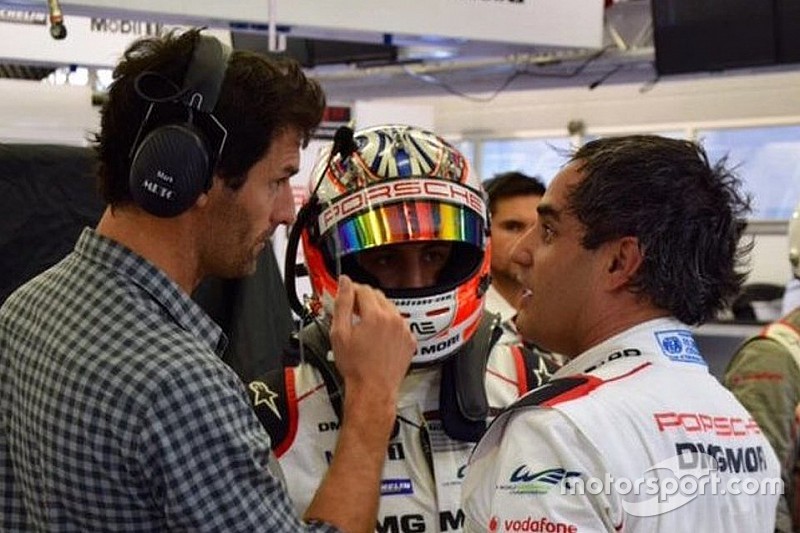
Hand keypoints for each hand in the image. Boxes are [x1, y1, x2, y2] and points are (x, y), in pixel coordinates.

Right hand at [329, 275, 414, 414]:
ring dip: (377, 312)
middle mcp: (394, 319)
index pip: (364, 289)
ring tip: (364, 327)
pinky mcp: (409, 340)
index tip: (347, 294)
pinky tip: (378, 338)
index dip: (352, 290)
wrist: (373, 390)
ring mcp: (404, 330)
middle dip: (364, 300)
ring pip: (389, 309)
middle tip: (353, 311)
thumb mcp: (340, 333)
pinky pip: (398, 324)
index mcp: (376, 315)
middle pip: (378, 296)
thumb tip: (344, 283)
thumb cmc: (356, 367)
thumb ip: (342, 303)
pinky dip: (388, 326)